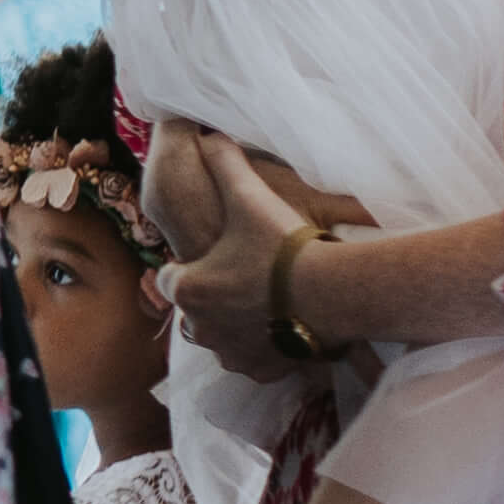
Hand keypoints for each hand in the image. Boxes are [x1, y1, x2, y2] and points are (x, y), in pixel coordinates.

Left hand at [142, 130, 377, 379]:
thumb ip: (225, 164)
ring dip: (237, 323)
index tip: (214, 256)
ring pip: (223, 337)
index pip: (170, 277)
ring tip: (266, 304)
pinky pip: (254, 360)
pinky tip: (283, 328)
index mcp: (185, 288)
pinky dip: (264, 346)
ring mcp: (230, 353)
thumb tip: (209, 134)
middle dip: (213, 296)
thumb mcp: (249, 197)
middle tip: (245, 278)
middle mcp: (199, 328)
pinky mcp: (261, 369)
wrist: (332, 293)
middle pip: (196, 310)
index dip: (191, 266)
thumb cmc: (283, 246)